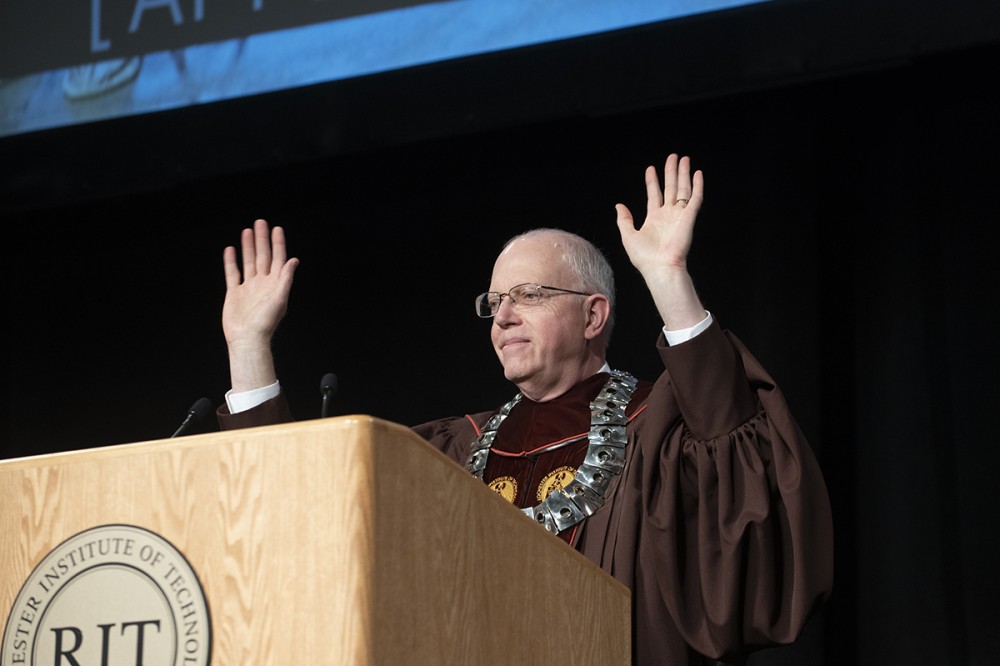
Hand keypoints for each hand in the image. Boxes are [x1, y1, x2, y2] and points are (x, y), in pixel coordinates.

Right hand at [222, 219, 298, 390]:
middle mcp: (262, 284)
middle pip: (263, 256)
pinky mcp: (234, 293)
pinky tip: (230, 250)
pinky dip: (231, 262)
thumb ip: (286, 279)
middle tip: (260, 222)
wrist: (247, 339)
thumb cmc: (265, 323)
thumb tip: (294, 260)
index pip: (278, 258)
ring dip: (248, 247)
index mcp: (275, 284)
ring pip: (248, 262)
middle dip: (262, 239)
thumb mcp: (280, 299)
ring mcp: (248, 288)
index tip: (276, 228)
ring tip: (247, 231)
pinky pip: (232, 274)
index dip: (278, 243)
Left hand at [616, 153, 702, 276]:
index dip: (652, 181)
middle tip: (672, 157)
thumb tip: (618, 206)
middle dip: (671, 172)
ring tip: (683, 159)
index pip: (654, 195)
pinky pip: (695, 199)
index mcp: (654, 219)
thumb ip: (624, 220)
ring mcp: (679, 215)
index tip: (650, 169)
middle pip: (670, 188)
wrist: (660, 267)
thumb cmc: (644, 257)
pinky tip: (697, 173)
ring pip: (683, 189)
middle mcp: (668, 215)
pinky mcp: (689, 218)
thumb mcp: (628, 236)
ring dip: (683, 174)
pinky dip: (697, 186)